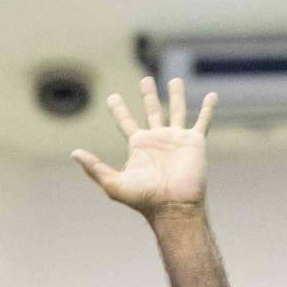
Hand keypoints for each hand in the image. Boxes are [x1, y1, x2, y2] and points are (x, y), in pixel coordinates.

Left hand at [72, 78, 215, 217]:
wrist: (173, 207)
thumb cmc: (144, 199)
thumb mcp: (114, 184)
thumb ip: (95, 168)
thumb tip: (74, 153)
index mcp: (139, 147)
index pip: (126, 122)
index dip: (119, 109)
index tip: (112, 96)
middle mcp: (157, 140)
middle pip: (151, 111)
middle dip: (147, 95)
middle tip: (144, 79)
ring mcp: (176, 139)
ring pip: (176, 110)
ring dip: (175, 95)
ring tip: (174, 79)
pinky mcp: (194, 142)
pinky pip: (203, 121)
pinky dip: (208, 109)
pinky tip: (211, 96)